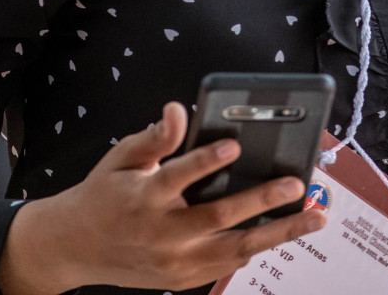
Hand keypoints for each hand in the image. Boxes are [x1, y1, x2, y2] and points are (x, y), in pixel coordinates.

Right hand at [0, 101, 327, 294]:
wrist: (73, 248)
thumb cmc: (102, 196)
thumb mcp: (120, 159)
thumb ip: (153, 137)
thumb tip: (176, 109)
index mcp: (143, 196)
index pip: (178, 176)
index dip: (206, 161)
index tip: (233, 144)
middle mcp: (161, 232)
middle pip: (217, 217)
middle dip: (260, 201)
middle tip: (295, 185)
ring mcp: (174, 262)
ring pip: (234, 249)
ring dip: (279, 233)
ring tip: (314, 218)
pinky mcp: (182, 279)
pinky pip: (227, 265)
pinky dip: (256, 247)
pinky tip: (284, 231)